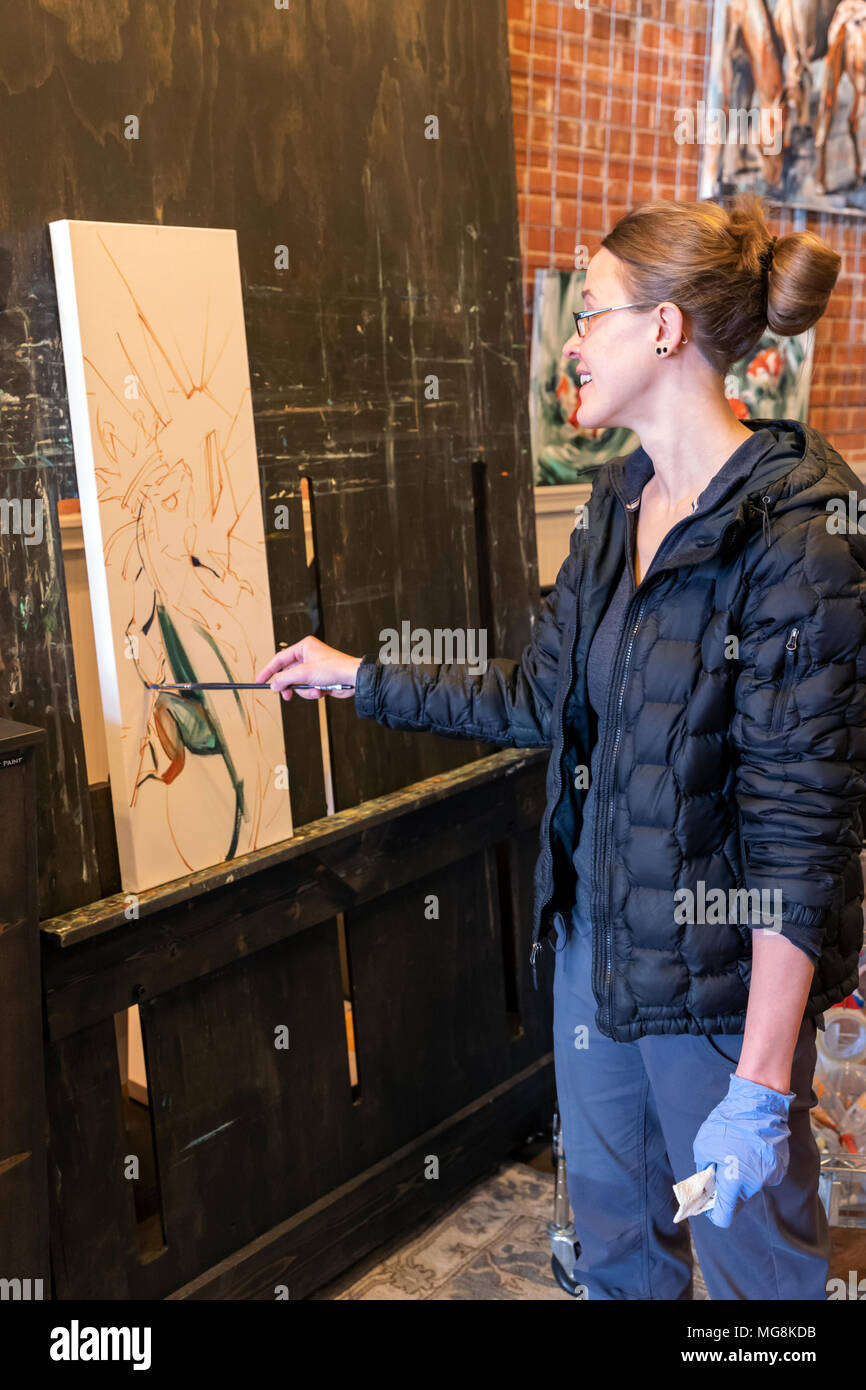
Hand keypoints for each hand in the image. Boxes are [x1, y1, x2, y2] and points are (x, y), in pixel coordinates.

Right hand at [256, 636, 362, 700]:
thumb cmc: (335, 668)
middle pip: (288, 674)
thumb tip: (273, 685)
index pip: (279, 659)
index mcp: (304, 647)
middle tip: (286, 694)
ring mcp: (313, 668)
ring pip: (298, 684)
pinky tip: (322, 691)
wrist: (353, 679)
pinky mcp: (319, 679)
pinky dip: (313, 692)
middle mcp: (308, 656)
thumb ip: (284, 679)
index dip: (268, 670)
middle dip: (290, 686)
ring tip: (315, 690)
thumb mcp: (304, 673)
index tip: (259, 680)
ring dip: (305, 690)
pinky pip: (308, 688)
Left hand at [692, 1073, 793, 1227]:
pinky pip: (763, 1175)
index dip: (715, 1212)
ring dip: (742, 1175)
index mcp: (734, 1181)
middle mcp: (754, 1184)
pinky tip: (752, 1148)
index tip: (710, 1205)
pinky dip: (755, 1167)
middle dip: (728, 1188)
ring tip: (738, 1151)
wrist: (758, 1103)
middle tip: (722, 1167)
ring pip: (750, 1185)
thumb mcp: (703, 1146)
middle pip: (738, 1199)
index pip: (724, 1215)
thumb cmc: (727, 1123)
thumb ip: (705, 1171)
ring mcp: (770, 1177)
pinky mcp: (779, 1168)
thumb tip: (705, 1186)